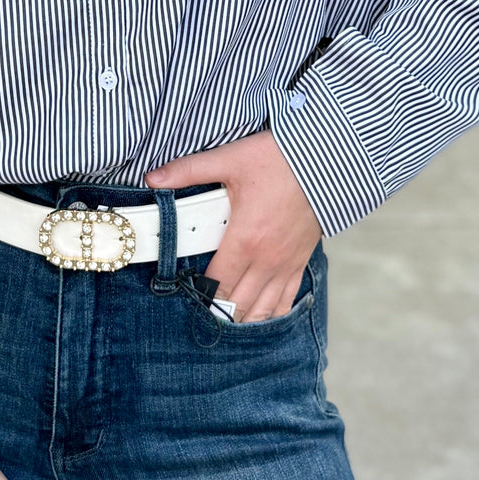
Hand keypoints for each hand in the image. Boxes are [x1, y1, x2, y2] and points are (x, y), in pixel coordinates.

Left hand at [146, 131, 321, 322]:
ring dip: (242, 318)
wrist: (327, 160)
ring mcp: (286, 264)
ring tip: (223, 321)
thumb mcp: (229, 159)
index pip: (217, 283)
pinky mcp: (300, 261)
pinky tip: (259, 319)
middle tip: (197, 316)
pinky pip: (287, 301)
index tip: (184, 297)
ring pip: (262, 309)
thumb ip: (188, 171)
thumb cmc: (277, 158)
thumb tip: (151, 178)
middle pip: (237, 303)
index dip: (198, 295)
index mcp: (245, 239)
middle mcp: (266, 260)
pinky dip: (271, 314)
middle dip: (217, 312)